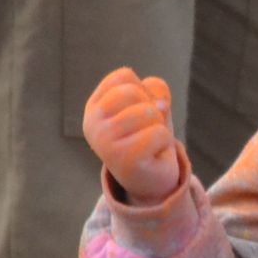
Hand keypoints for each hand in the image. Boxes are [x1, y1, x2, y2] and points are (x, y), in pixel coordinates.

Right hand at [83, 67, 180, 201]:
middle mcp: (93, 123)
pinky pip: (160, 133)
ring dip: (159, 127)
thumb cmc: (148, 138)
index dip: (143, 90)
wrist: (150, 182)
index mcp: (94, 107)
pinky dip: (165, 143)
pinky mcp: (123, 159)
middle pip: (133, 91)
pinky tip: (153, 156)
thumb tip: (160, 104)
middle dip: (151, 109)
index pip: (124, 76)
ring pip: (149, 112)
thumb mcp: (151, 106)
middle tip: (146, 132)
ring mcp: (105, 142)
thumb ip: (156, 91)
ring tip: (150, 143)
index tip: (139, 113)